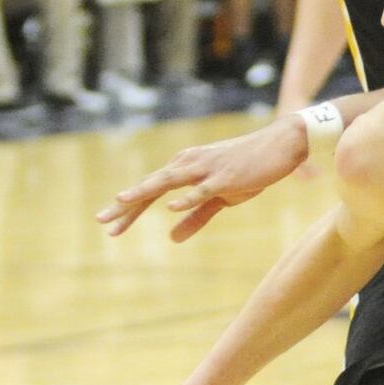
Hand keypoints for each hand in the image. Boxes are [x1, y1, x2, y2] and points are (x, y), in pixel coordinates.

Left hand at [96, 114, 311, 240]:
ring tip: (121, 203)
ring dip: (144, 193)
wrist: (281, 146)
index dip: (129, 209)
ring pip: (169, 181)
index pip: (151, 189)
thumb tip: (172, 238)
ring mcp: (207, 169)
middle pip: (152, 185)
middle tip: (101, 220)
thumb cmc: (250, 170)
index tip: (108, 226)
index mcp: (186, 167)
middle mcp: (190, 164)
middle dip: (126, 204)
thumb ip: (195, 217)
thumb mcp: (220, 198)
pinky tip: (171, 208)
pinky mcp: (225, 177)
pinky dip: (187, 198)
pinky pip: (202, 189)